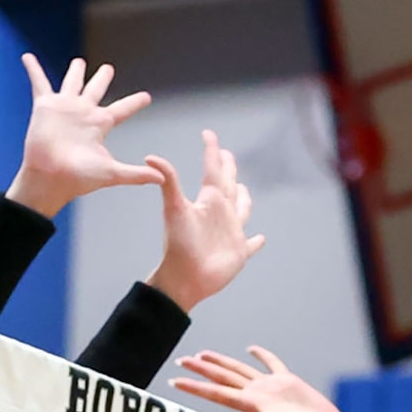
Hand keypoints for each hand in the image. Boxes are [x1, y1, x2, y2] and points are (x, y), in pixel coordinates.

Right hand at [6, 53, 156, 218]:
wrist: (51, 177)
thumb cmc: (79, 177)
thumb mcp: (112, 173)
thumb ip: (136, 175)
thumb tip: (162, 179)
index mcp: (100, 125)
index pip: (123, 109)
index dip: (135, 102)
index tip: (147, 97)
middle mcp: (83, 113)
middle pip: (96, 90)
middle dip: (102, 78)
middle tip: (109, 68)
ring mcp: (64, 108)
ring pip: (72, 82)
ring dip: (75, 72)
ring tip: (79, 61)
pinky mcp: (45, 106)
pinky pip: (39, 82)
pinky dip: (33, 69)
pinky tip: (28, 57)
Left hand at [144, 130, 265, 311]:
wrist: (184, 277)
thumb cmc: (178, 243)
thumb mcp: (174, 208)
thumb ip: (168, 181)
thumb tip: (150, 157)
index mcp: (209, 201)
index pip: (213, 171)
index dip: (212, 152)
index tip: (208, 134)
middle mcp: (221, 213)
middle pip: (228, 185)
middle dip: (229, 169)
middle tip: (227, 155)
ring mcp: (231, 232)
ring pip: (242, 210)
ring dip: (244, 199)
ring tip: (242, 189)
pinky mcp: (239, 252)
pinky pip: (251, 244)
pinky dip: (256, 241)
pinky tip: (260, 238)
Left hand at [172, 346, 362, 411]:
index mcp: (253, 404)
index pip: (217, 392)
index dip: (195, 386)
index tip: (174, 381)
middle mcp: (258, 394)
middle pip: (223, 377)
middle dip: (201, 369)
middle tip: (180, 360)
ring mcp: (272, 388)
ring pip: (240, 369)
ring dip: (222, 362)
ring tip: (202, 354)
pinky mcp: (289, 383)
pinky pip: (272, 364)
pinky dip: (263, 355)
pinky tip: (251, 349)